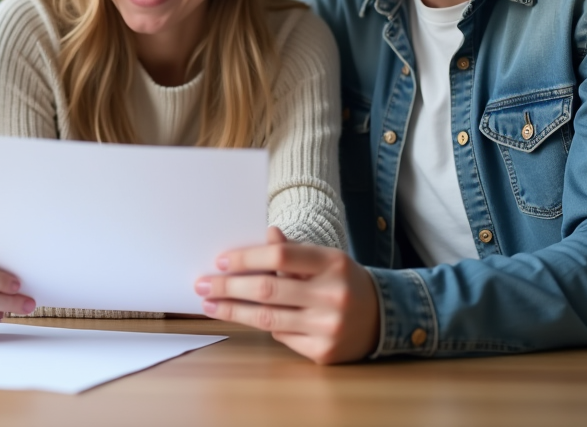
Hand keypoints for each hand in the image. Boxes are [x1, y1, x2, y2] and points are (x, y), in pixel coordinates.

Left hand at [194, 227, 378, 363]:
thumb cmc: (343, 282)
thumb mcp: (325, 258)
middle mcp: (333, 295)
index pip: (280, 255)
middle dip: (228, 287)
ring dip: (233, 311)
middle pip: (268, 289)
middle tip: (203, 285)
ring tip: (210, 305)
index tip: (220, 261)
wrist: (383, 319)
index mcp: (333, 263)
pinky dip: (263, 326)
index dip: (246, 258)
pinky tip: (246, 318)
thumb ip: (294, 249)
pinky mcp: (323, 353)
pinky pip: (281, 337)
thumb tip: (266, 234)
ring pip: (268, 318)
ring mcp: (329, 327)